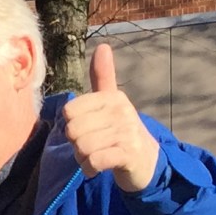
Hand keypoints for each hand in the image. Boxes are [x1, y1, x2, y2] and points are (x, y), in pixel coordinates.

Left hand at [62, 43, 161, 192]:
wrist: (146, 162)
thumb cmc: (120, 132)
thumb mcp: (111, 103)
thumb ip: (103, 77)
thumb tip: (103, 46)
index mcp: (112, 97)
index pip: (69, 111)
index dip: (72, 126)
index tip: (88, 130)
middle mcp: (121, 110)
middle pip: (73, 130)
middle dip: (76, 145)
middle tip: (92, 147)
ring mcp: (127, 132)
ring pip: (82, 147)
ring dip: (83, 159)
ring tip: (96, 157)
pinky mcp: (129, 153)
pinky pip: (94, 161)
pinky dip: (90, 168)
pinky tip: (98, 168)